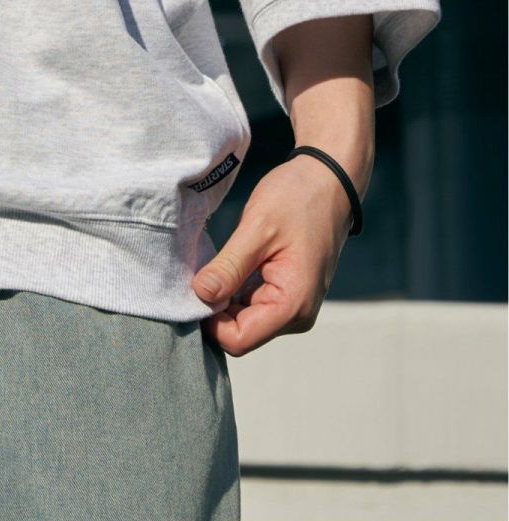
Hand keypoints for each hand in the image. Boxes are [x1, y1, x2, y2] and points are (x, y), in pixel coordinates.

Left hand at [191, 151, 355, 355]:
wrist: (327, 181)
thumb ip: (230, 266)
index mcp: (293, 305)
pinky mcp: (285, 292)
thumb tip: (200, 295)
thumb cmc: (297, 199)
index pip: (238, 339)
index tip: (193, 286)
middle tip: (198, 269)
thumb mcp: (258, 228)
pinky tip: (228, 262)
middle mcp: (295, 315)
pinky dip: (233, 288)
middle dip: (214, 307)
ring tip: (215, 261)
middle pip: (239, 331)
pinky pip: (251, 303)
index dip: (209, 320)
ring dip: (223, 296)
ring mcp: (292, 305)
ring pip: (242, 318)